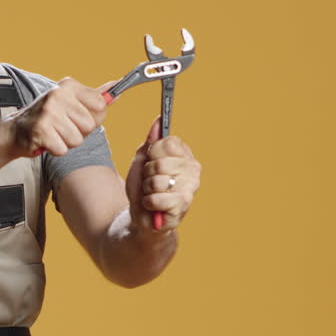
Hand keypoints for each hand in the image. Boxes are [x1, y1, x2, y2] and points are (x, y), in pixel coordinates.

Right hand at [5, 78, 113, 156]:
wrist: (16, 131)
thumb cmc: (48, 118)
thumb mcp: (70, 102)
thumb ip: (94, 96)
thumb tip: (116, 88)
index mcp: (69, 85)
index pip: (100, 105)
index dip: (92, 117)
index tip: (77, 117)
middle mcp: (58, 95)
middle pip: (90, 125)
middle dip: (78, 132)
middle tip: (62, 127)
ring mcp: (49, 112)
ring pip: (77, 140)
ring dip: (66, 142)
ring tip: (54, 134)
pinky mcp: (41, 130)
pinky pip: (63, 149)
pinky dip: (56, 149)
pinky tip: (46, 141)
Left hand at [125, 117, 200, 231]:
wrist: (143, 215)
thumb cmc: (144, 186)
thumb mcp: (143, 160)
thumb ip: (151, 140)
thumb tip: (158, 120)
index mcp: (184, 154)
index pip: (168, 142)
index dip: (154, 153)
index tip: (151, 161)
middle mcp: (192, 168)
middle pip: (161, 163)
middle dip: (148, 174)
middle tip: (151, 182)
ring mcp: (190, 187)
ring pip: (157, 181)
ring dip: (147, 189)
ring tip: (152, 194)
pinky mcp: (184, 204)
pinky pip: (157, 198)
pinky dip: (148, 202)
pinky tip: (154, 206)